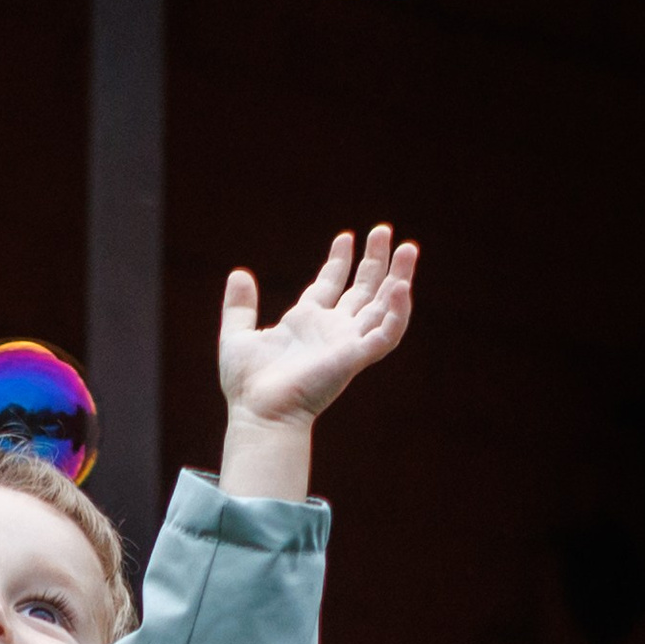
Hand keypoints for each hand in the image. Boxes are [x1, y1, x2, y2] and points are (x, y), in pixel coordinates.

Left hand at [217, 227, 417, 497]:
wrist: (259, 413)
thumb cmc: (248, 386)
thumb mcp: (237, 336)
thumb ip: (239, 307)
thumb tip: (238, 273)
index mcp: (306, 323)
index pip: (330, 285)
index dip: (340, 261)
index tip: (346, 238)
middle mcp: (331, 331)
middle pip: (362, 290)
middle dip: (375, 261)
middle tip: (383, 230)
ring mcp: (346, 344)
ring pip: (382, 306)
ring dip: (398, 277)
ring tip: (408, 248)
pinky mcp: (355, 357)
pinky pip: (386, 334)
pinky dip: (397, 312)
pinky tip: (400, 286)